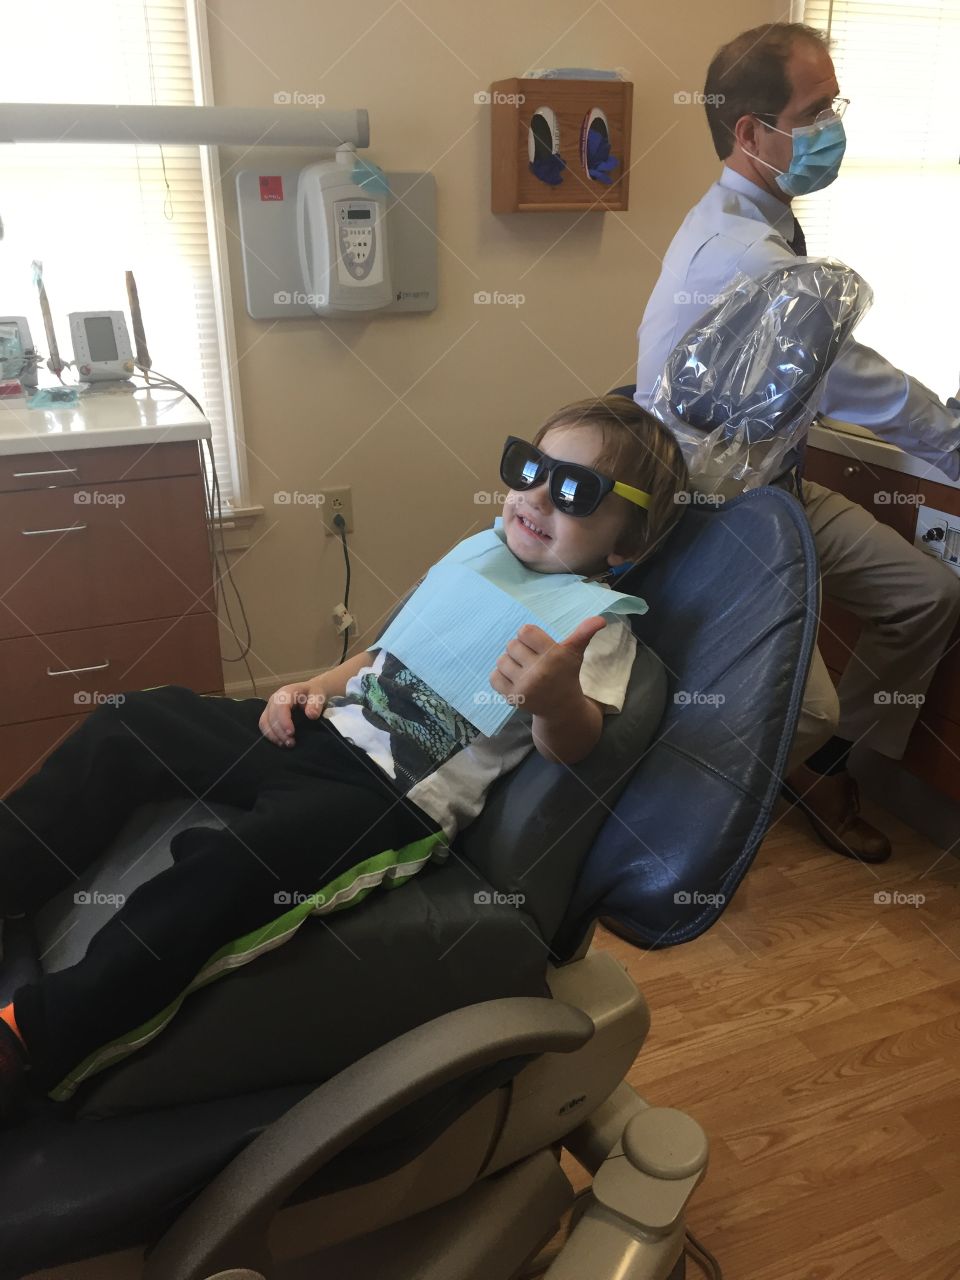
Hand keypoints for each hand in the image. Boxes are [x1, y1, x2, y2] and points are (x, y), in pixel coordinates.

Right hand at [259, 679, 325, 746]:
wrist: (310, 693)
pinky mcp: (268, 715)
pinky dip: (271, 736)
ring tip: (286, 744)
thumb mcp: (318, 696)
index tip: (291, 733)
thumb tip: (311, 715)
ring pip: (265, 723)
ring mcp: (270, 707)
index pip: (280, 706)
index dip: (284, 721)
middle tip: (291, 743)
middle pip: (271, 716)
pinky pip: (264, 726)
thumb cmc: (313, 694)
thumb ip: (315, 704)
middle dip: (280, 732)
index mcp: (286, 693)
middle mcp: (274, 699)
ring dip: (274, 736)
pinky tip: (281, 743)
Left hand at [489, 617, 605, 717]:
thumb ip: (584, 633)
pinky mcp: (513, 697)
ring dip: (510, 662)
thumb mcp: (575, 653)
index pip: (525, 631)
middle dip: (520, 650)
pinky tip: (515, 679)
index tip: (538, 646)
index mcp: (553, 656)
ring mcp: (524, 686)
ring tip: (523, 669)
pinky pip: (494, 677)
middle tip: (532, 660)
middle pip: (512, 645)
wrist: (561, 708)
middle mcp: (538, 671)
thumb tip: (601, 619)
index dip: (529, 636)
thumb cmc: (566, 674)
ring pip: (501, 660)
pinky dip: (501, 676)